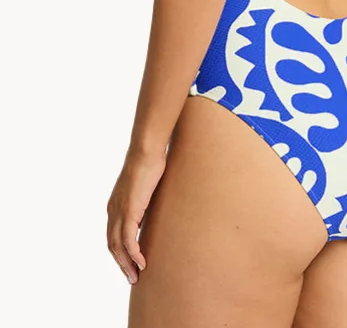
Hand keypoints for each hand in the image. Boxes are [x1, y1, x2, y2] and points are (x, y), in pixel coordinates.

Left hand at [106, 147, 166, 283]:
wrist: (146, 151)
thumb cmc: (148, 164)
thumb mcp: (144, 189)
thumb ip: (143, 203)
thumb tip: (151, 213)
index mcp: (114, 206)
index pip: (113, 236)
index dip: (120, 253)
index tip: (130, 265)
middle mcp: (113, 211)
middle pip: (112, 245)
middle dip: (121, 264)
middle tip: (132, 278)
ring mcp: (119, 211)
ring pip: (118, 246)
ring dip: (126, 264)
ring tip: (136, 277)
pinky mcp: (129, 210)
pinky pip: (129, 239)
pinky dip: (134, 254)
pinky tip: (142, 262)